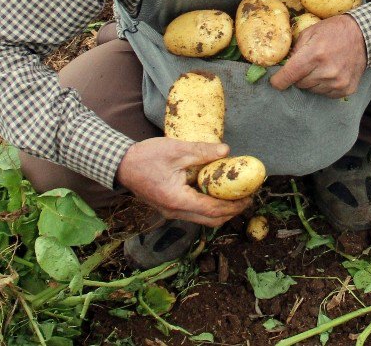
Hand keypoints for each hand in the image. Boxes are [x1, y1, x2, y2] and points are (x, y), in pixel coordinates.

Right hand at [115, 137, 251, 225]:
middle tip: (246, 197)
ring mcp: (171, 212)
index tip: (249, 196)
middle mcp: (175, 212)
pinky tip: (214, 191)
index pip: (214, 210)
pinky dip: (209, 206)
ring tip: (234, 194)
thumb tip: (226, 151)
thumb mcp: (176, 150)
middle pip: (211, 220)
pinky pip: (194, 212)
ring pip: (203, 219)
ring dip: (221, 210)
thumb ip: (202, 152)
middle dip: (232, 211)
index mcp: (178, 200)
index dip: (234, 205)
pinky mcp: (169, 207)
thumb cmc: (146, 157)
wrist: (121, 165)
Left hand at [269, 14, 366, 98]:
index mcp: (314, 55)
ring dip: (312, 81)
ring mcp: (338, 82)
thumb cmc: (333, 31)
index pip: (288, 76)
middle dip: (298, 76)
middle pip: (299, 84)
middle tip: (306, 64)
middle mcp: (326, 71)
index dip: (278, 81)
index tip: (275, 81)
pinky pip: (326, 94)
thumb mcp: (310, 32)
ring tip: (322, 66)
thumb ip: (295, 50)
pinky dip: (325, 85)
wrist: (363, 35)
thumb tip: (283, 66)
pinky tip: (331, 72)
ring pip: (312, 90)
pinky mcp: (346, 89)